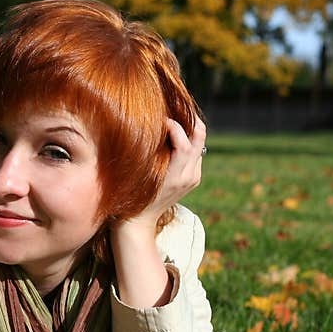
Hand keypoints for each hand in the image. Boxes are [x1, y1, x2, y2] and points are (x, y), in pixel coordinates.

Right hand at [118, 116, 206, 233]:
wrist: (139, 222)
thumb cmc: (132, 197)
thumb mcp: (140, 175)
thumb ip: (152, 153)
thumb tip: (159, 127)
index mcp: (176, 177)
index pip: (184, 144)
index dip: (175, 127)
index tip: (161, 119)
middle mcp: (190, 177)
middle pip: (200, 138)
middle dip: (191, 120)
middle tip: (178, 110)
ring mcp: (194, 178)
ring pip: (199, 144)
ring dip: (189, 130)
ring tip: (175, 120)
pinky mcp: (193, 179)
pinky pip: (195, 154)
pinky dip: (187, 142)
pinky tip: (174, 137)